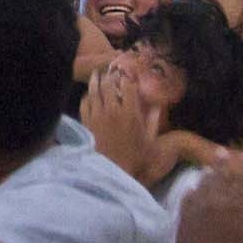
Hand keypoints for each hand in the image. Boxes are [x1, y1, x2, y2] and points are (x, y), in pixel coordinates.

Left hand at [81, 58, 163, 183]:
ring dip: (96, 80)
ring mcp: (97, 115)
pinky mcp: (87, 122)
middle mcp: (112, 110)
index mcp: (130, 113)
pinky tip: (89, 95)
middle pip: (109, 84)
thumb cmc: (134, 158)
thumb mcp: (150, 141)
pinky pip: (85, 103)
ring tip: (97, 74)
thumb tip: (157, 106)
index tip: (130, 74)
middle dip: (111, 75)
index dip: (129, 77)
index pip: (128, 86)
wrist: (111, 171)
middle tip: (112, 71)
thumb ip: (154, 121)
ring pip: (94, 90)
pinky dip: (87, 97)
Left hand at [175, 158, 242, 242]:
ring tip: (208, 166)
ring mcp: (200, 207)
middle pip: (222, 178)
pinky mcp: (185, 216)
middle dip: (224, 163)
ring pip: (204, 185)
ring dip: (207, 174)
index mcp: (239, 206)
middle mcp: (219, 201)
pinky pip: (188, 198)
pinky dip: (192, 191)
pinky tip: (192, 188)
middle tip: (221, 150)